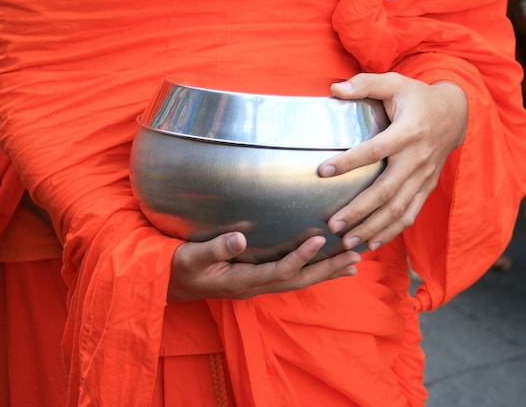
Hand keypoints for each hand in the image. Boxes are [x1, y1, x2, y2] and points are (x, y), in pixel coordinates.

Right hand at [168, 232, 360, 300]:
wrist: (170, 284)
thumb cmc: (179, 267)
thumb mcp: (192, 257)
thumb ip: (216, 248)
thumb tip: (240, 237)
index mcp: (242, 282)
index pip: (279, 271)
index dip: (300, 257)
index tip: (320, 239)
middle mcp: (254, 287)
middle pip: (298, 281)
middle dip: (327, 269)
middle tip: (355, 256)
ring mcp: (256, 286)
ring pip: (298, 282)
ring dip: (325, 272)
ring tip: (352, 263)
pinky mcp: (256, 280)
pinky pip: (290, 278)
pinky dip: (311, 271)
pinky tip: (324, 265)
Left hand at [319, 72, 467, 251]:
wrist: (455, 114)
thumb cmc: (417, 98)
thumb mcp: (394, 83)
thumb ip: (365, 84)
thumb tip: (334, 89)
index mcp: (408, 131)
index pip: (375, 150)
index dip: (348, 161)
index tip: (322, 172)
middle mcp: (417, 158)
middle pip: (386, 190)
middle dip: (359, 210)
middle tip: (333, 225)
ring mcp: (424, 176)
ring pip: (398, 209)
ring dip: (373, 228)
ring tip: (347, 242)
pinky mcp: (427, 187)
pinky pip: (410, 214)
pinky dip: (392, 231)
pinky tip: (371, 243)